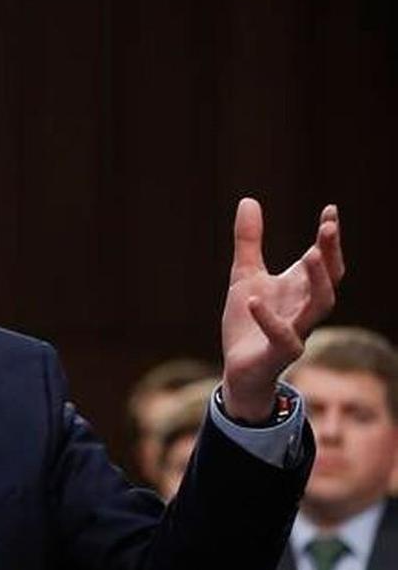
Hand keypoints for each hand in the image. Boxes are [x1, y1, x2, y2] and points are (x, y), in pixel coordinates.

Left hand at [221, 198, 343, 420]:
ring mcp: (297, 331)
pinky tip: (255, 299)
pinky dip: (270, 318)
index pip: (324, 260)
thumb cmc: (248, 322)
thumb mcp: (244, 275)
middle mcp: (305, 308)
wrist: (239, 369)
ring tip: (310, 255)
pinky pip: (283, 336)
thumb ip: (248, 241)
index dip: (329, 237)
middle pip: (330, 279)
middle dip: (331, 254)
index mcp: (300, 288)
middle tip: (327, 228)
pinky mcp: (280, 352)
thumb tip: (248, 200)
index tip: (330, 210)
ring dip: (319, 281)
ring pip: (321, 305)